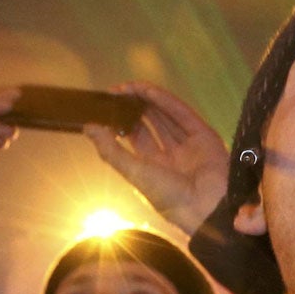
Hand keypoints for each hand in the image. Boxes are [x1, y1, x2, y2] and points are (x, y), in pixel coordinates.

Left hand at [83, 82, 228, 235]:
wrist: (206, 206)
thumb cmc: (167, 196)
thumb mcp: (133, 172)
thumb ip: (111, 149)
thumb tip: (89, 128)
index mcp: (153, 166)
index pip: (136, 137)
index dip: (122, 121)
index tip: (108, 108)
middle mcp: (171, 154)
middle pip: (151, 124)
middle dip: (134, 108)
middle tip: (117, 94)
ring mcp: (189, 144)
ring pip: (166, 116)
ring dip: (148, 100)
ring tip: (129, 88)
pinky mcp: (204, 135)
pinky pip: (183, 114)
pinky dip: (166, 101)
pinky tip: (149, 91)